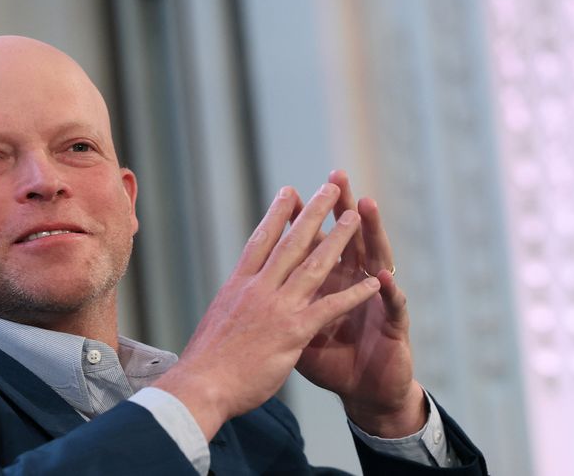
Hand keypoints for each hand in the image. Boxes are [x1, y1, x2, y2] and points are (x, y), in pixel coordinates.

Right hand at [153, 183, 380, 439]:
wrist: (201, 385)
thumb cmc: (205, 360)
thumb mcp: (217, 318)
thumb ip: (234, 303)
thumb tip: (236, 295)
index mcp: (238, 284)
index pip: (260, 241)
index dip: (277, 215)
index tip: (289, 192)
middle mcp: (258, 289)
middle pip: (290, 243)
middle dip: (312, 213)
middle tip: (330, 188)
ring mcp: (276, 308)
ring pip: (312, 265)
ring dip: (336, 239)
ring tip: (353, 217)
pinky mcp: (293, 332)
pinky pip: (329, 307)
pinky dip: (353, 294)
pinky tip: (372, 283)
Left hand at [295, 170, 425, 438]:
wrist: (365, 392)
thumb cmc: (332, 362)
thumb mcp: (297, 334)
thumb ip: (283, 307)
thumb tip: (253, 288)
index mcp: (330, 285)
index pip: (317, 245)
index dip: (306, 221)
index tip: (291, 193)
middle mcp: (355, 285)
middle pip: (348, 240)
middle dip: (341, 208)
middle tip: (336, 177)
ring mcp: (377, 301)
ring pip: (376, 260)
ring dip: (372, 233)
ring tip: (366, 206)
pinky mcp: (395, 326)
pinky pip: (394, 305)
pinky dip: (389, 291)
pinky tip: (384, 276)